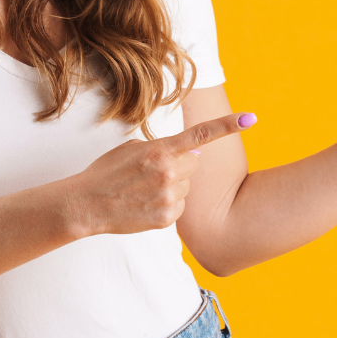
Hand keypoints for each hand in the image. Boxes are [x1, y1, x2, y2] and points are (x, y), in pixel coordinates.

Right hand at [67, 112, 257, 235]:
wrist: (86, 204)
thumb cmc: (106, 172)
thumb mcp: (132, 149)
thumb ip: (163, 148)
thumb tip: (191, 155)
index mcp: (160, 151)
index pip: (200, 135)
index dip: (227, 125)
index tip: (251, 118)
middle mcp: (169, 174)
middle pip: (193, 165)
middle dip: (180, 165)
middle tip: (152, 171)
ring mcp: (169, 198)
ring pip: (186, 188)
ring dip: (173, 186)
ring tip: (144, 189)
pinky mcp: (167, 219)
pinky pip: (179, 207)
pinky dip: (167, 204)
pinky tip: (145, 204)